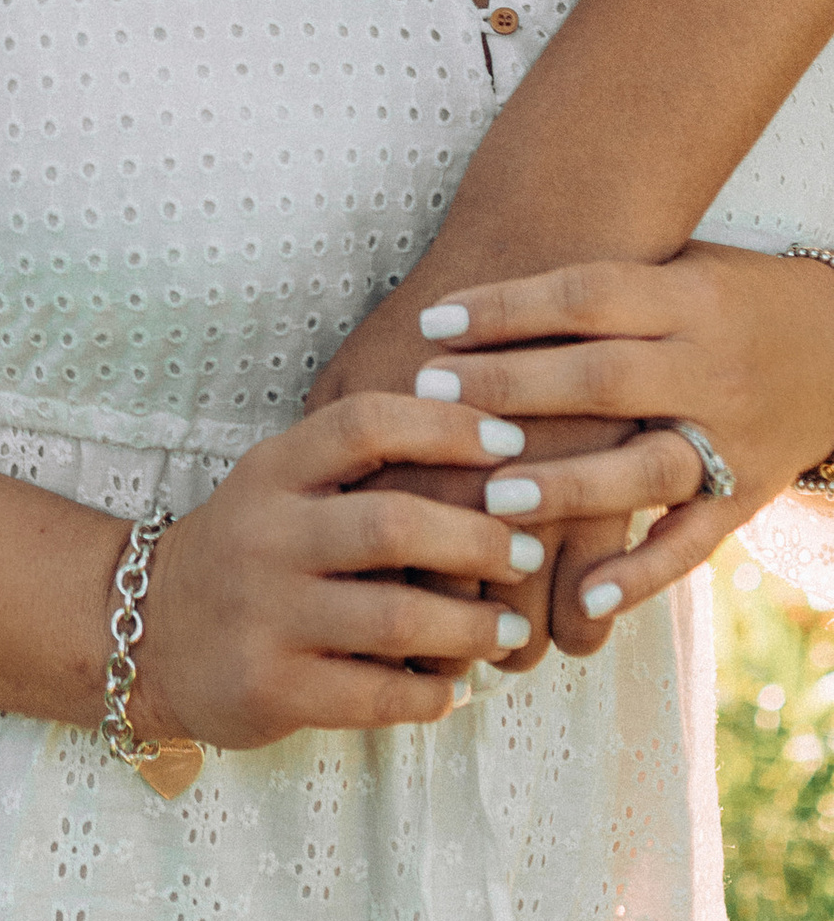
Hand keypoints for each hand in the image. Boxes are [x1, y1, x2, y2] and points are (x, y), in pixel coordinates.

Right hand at [125, 392, 560, 752]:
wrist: (147, 633)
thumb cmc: (251, 554)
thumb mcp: (283, 490)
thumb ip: (362, 472)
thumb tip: (495, 456)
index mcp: (272, 472)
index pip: (364, 424)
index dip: (446, 426)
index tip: (511, 443)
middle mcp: (264, 535)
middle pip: (393, 525)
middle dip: (480, 540)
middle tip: (527, 553)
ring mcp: (264, 615)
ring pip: (397, 619)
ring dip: (472, 627)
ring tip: (507, 629)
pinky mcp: (270, 687)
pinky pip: (377, 695)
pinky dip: (433, 694)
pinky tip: (455, 688)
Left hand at [307, 262, 631, 675]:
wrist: (540, 261)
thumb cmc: (439, 322)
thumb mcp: (358, 367)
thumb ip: (331, 435)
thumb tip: (314, 507)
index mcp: (385, 465)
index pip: (366, 580)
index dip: (368, 620)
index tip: (373, 636)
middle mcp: (457, 494)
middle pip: (437, 619)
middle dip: (440, 652)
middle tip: (443, 659)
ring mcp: (532, 510)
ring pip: (517, 631)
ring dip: (512, 651)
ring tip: (507, 651)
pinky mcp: (606, 512)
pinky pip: (586, 612)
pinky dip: (578, 629)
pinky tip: (568, 623)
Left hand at [409, 247, 833, 640]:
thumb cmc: (729, 294)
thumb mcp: (675, 266)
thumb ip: (597, 287)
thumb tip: (472, 293)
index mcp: (687, 299)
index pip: (587, 297)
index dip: (509, 308)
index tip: (433, 321)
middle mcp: (710, 368)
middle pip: (604, 379)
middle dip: (513, 387)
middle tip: (430, 393)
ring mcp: (731, 439)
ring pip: (648, 468)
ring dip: (570, 485)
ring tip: (496, 499)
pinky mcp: (745, 497)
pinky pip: (692, 543)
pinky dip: (640, 575)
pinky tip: (582, 600)